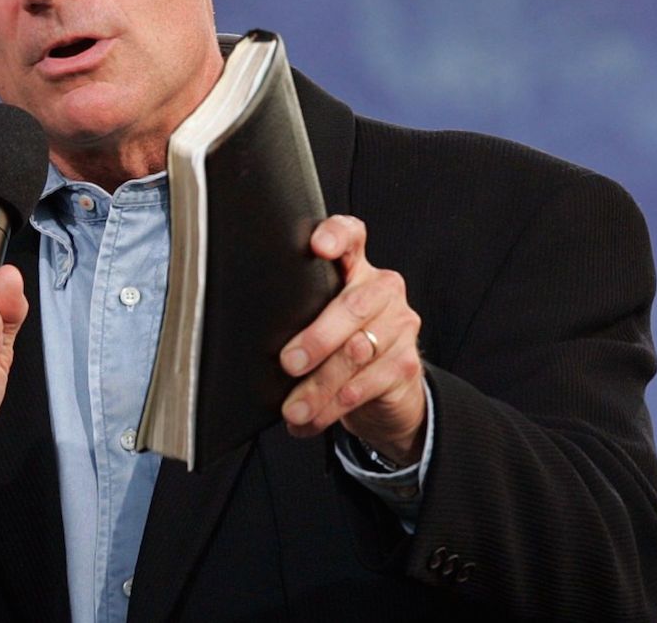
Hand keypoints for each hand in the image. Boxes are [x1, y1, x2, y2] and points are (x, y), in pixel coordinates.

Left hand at [280, 215, 425, 464]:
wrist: (387, 390)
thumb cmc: (339, 347)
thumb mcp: (319, 321)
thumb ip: (298, 314)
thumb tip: (249, 342)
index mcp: (356, 268)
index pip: (351, 236)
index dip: (336, 236)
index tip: (318, 247)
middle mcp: (383, 289)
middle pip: (352, 306)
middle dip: (317, 338)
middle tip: (289, 363)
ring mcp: (400, 325)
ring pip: (357, 352)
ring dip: (319, 386)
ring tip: (294, 409)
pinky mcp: (406, 363)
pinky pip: (366, 385)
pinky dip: (332, 407)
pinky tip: (311, 420)